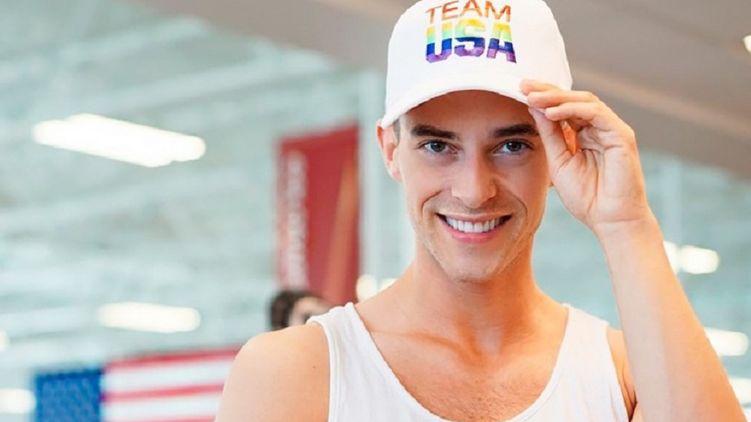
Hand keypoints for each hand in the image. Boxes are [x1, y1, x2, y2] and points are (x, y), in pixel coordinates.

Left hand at [521, 79, 652, 236]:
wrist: (609, 220)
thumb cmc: (587, 197)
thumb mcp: (559, 161)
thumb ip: (550, 135)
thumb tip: (535, 108)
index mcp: (584, 133)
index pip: (563, 107)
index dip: (543, 98)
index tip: (519, 90)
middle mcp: (599, 127)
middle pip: (573, 99)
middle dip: (547, 91)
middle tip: (524, 85)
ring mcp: (612, 130)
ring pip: (584, 101)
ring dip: (557, 97)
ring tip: (533, 97)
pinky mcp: (622, 135)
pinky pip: (597, 114)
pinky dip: (573, 110)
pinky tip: (552, 112)